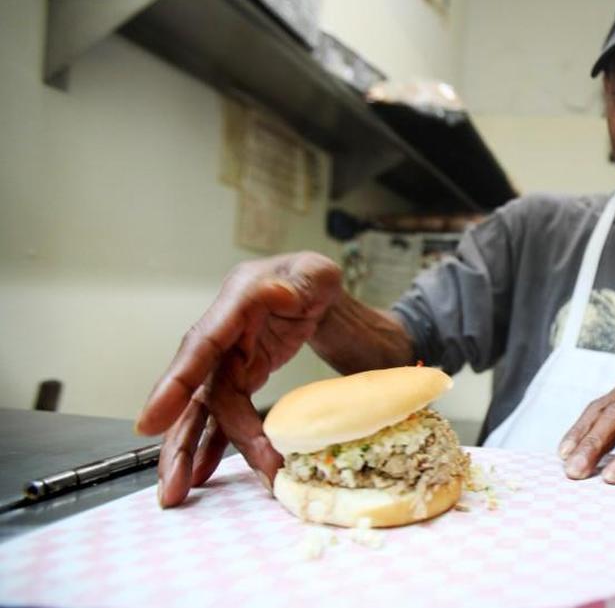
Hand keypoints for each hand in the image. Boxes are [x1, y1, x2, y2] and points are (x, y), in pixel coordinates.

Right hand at [135, 252, 343, 507]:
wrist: (312, 289)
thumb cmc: (312, 278)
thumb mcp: (315, 272)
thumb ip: (302, 282)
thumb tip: (278, 295)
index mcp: (239, 300)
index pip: (203, 343)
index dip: (177, 382)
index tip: (149, 423)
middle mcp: (223, 332)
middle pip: (196, 389)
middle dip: (180, 438)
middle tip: (172, 483)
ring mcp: (227, 356)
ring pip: (203, 409)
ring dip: (191, 450)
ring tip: (179, 491)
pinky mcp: (238, 376)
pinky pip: (221, 414)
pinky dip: (213, 444)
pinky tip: (200, 473)